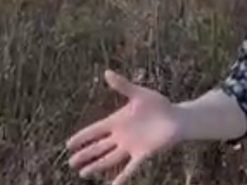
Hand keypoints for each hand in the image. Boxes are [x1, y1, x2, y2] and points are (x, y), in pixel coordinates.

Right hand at [66, 70, 182, 184]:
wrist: (177, 117)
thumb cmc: (159, 104)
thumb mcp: (139, 94)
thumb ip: (123, 86)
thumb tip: (107, 72)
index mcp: (118, 121)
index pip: (95, 130)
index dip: (82, 137)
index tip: (68, 144)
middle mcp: (121, 135)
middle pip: (99, 147)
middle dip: (85, 154)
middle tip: (71, 162)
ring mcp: (131, 146)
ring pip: (109, 158)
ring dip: (97, 165)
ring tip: (83, 173)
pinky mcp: (143, 154)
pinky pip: (130, 168)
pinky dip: (122, 177)